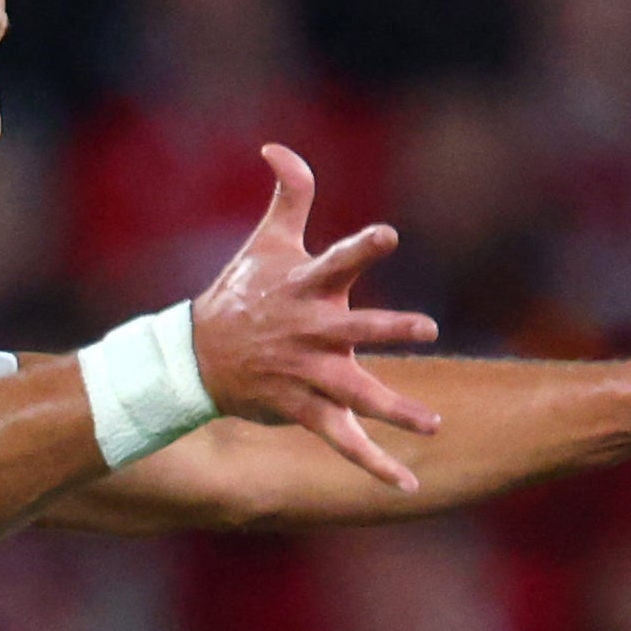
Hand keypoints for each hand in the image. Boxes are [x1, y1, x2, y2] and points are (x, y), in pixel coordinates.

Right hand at [189, 145, 443, 491]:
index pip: (337, 260)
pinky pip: (344, 441)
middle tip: (425, 328)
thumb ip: (289, 194)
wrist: (197, 358)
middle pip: (354, 329)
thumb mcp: (266, 241)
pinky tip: (409, 483)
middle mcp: (310, 332)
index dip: (362, 247)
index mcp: (306, 287)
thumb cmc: (242, 292)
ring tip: (433, 423)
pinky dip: (375, 464)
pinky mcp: (304, 409)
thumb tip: (277, 147)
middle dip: (388, 329)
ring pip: (355, 395)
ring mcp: (307, 374)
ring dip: (394, 410)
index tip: (388, 234)